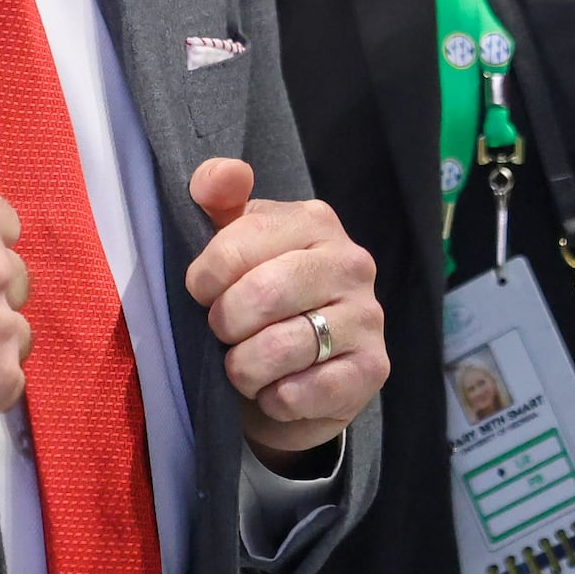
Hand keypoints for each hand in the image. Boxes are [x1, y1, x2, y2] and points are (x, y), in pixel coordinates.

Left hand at [181, 159, 387, 462]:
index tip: (202, 294)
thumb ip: (219, 200)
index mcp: (315, 221)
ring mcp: (368, 317)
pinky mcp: (372, 370)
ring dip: (243, 368)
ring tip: (245, 366)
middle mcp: (352, 263)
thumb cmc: (256, 302)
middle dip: (224, 324)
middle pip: (262, 294)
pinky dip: (273, 399)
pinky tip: (274, 391)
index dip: (204, 278)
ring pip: (280, 348)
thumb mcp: (232, 243)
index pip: (239, 243)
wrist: (293, 378)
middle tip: (222, 334)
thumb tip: (226, 174)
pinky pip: (302, 392)